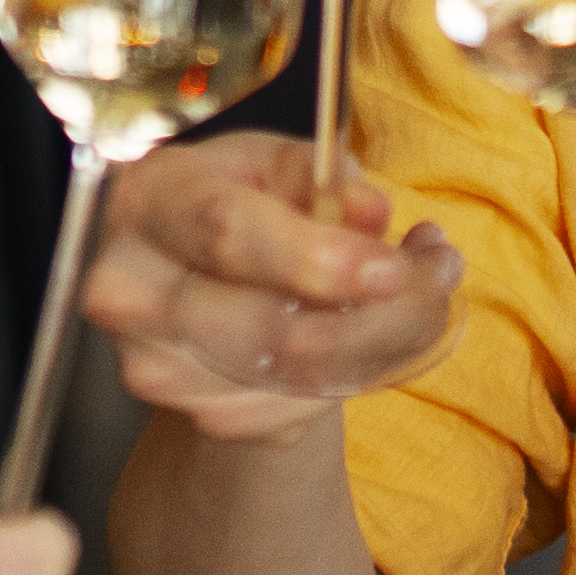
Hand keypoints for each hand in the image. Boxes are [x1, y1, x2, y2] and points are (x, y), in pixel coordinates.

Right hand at [80, 131, 462, 440]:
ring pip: (298, 384)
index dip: (320, 259)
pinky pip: (298, 413)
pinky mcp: (193, 413)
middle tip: (443, 271)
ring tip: (424, 292)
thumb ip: (322, 176)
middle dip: (386, 313)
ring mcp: (154, 365)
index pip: (229, 237)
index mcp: (148, 200)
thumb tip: (368, 213)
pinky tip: (375, 333)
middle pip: (275, 333)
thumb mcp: (275, 161)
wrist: (189, 274)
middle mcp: (132, 291)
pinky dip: (356, 377)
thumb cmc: (234, 199)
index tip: (395, 269)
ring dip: (387, 346)